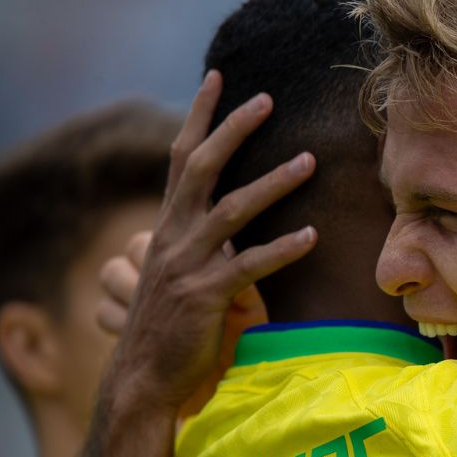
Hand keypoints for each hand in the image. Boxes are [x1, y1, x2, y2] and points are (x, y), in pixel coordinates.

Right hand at [110, 71, 316, 410]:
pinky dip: (283, 249)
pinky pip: (250, 267)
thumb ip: (210, 243)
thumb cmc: (173, 327)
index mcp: (168, 226)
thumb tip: (244, 221)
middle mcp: (173, 237)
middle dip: (233, 129)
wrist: (144, 378)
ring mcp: (188, 265)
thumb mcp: (186, 273)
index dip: (199, 117)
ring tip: (310, 160)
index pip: (182, 158)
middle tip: (267, 99)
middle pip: (202, 167)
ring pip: (232, 210)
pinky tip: (312, 236)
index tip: (217, 78)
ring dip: (273, 183)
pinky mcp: (206, 297)